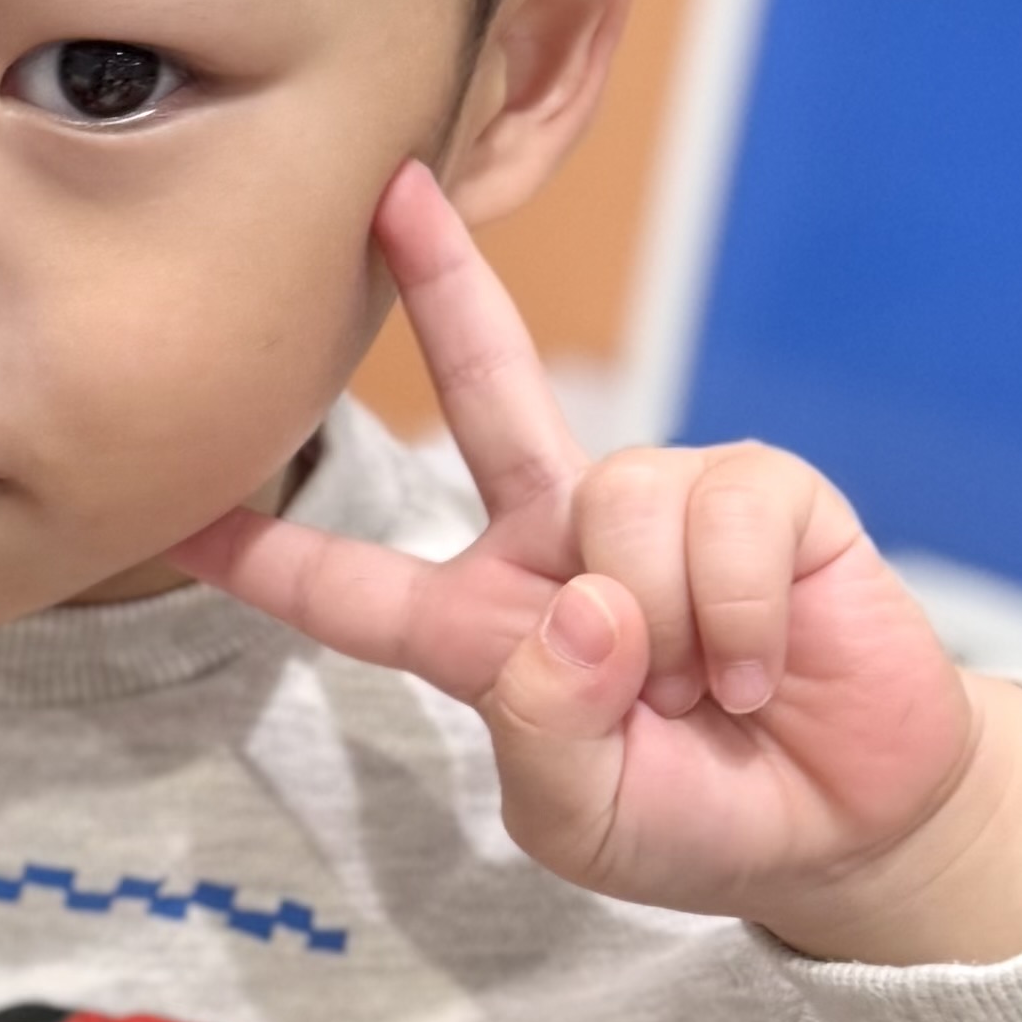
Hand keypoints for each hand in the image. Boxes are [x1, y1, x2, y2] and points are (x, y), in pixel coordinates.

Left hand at [178, 162, 1021, 963]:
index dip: (269, 552)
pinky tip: (762, 670)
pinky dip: (739, 619)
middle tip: (392, 193)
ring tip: (709, 696)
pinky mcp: (765, 494)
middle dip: (445, 285)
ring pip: (614, 510)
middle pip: (487, 391)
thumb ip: (547, 729)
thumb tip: (582, 605)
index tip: (179, 510)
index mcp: (484, 627)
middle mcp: (560, 540)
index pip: (354, 588)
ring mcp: (662, 506)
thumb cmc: (694, 818)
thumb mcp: (582, 817)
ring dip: (665, 631)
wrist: (842, 827)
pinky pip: (720, 522)